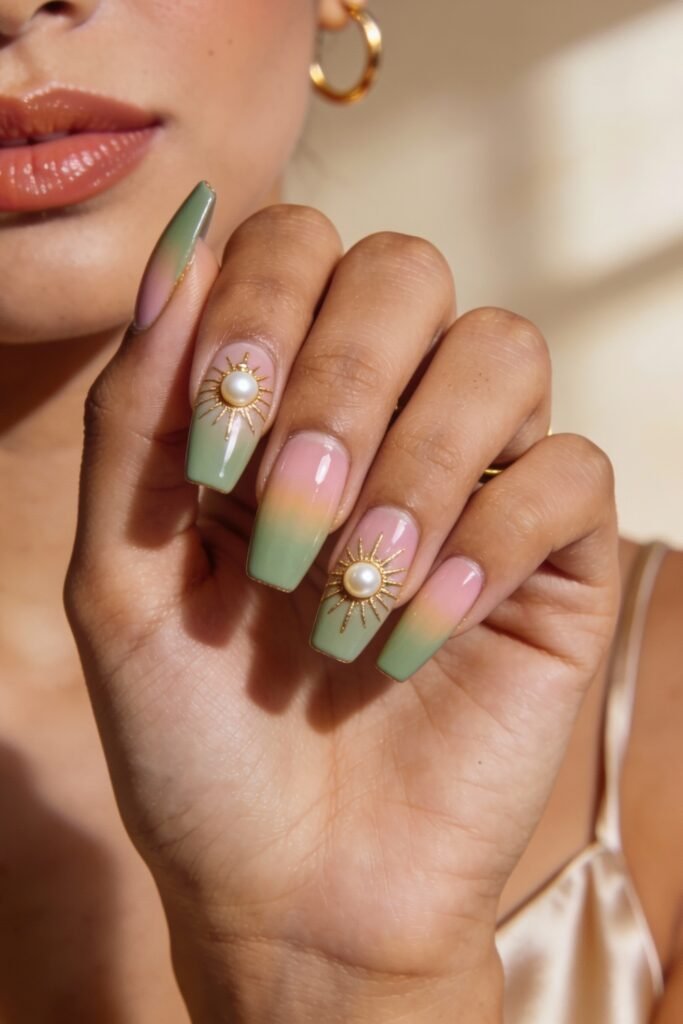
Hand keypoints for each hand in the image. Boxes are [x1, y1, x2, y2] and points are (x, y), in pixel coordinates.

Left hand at [65, 190, 619, 1022]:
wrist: (296, 888)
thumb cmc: (196, 741)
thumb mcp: (123, 580)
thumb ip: (137, 416)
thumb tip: (179, 240)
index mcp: (276, 409)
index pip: (298, 248)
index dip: (259, 310)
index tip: (216, 441)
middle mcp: (384, 420)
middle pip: (409, 271)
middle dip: (339, 382)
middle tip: (283, 523)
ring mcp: (477, 481)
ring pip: (501, 352)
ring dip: (416, 465)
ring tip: (348, 591)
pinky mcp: (556, 555)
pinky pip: (567, 471)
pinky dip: (488, 541)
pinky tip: (422, 631)